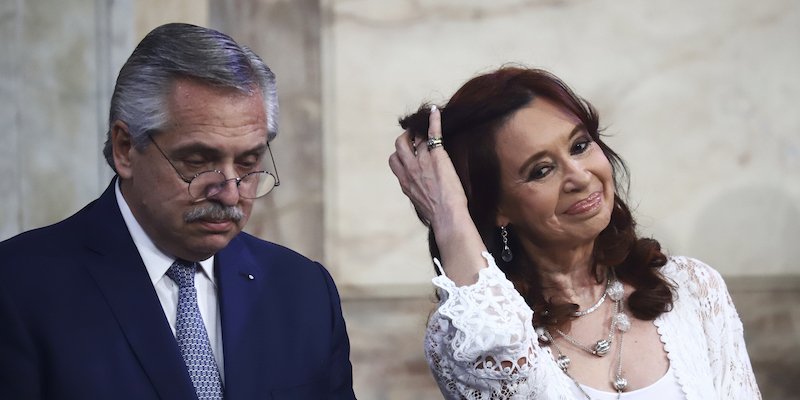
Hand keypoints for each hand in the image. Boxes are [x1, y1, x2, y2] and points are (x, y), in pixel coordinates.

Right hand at [389, 106, 466, 228]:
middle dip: (406, 137)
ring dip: (419, 130)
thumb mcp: (420, 204)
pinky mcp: (437, 156)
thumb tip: (421, 193)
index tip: (407, 152)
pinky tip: (436, 111)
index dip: (399, 154)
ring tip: (425, 127)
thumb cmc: (438, 215)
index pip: (394, 160)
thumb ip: (416, 193)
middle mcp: (410, 168)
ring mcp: (422, 161)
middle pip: (400, 144)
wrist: (446, 215)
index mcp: (404, 181)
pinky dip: (433, 120)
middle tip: (415, 134)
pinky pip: (433, 133)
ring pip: (415, 137)